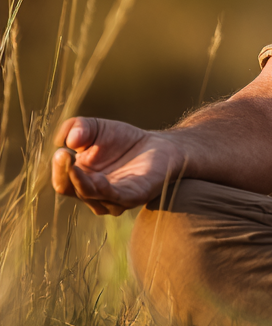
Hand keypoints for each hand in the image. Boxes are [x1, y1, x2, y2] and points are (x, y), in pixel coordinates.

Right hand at [52, 117, 185, 215]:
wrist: (159, 145)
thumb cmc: (124, 140)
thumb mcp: (96, 127)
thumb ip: (78, 127)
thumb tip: (66, 139)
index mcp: (80, 180)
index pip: (62, 180)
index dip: (58, 167)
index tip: (62, 150)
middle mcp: (93, 193)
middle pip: (71, 190)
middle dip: (65, 173)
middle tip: (64, 155)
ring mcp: (113, 198)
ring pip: (92, 196)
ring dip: (82, 184)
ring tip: (76, 168)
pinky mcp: (135, 196)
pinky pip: (117, 198)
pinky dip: (106, 192)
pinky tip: (99, 180)